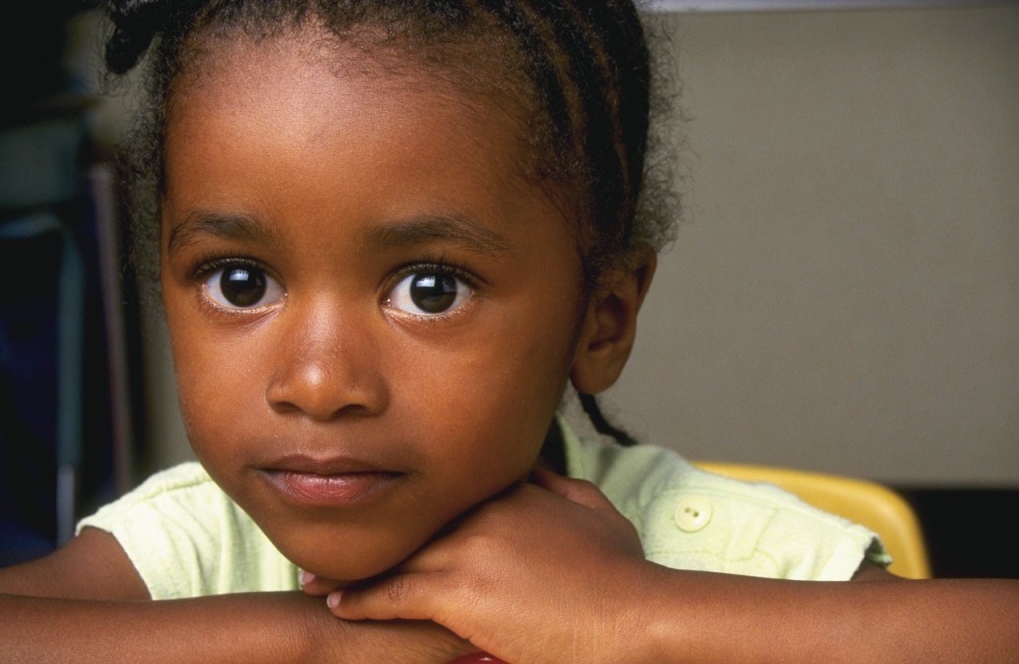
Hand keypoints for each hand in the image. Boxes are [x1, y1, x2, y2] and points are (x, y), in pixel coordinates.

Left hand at [307, 470, 653, 663]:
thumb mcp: (598, 514)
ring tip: (315, 575)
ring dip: (354, 564)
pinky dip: (361, 600)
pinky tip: (337, 604)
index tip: (389, 508)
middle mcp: (481, 510)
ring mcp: (466, 547)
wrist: (633, 616)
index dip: (416, 502)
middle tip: (332, 536)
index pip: (449, 488)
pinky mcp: (458, 591)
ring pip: (396, 552)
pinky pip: (393, 593)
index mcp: (514, 490)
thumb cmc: (621, 572)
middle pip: (414, 518)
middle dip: (375, 530)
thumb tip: (539, 473)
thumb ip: (561, 488)